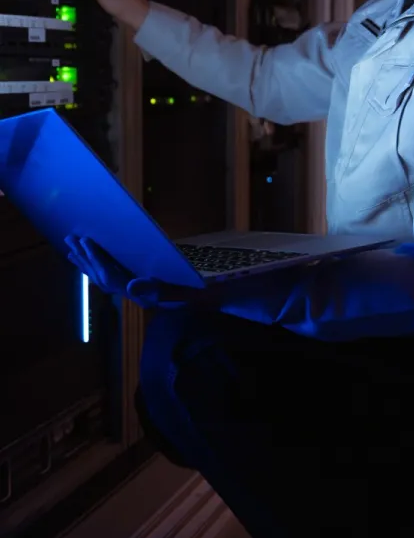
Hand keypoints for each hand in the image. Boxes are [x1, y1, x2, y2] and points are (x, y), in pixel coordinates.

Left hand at [65, 236, 213, 308]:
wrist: (220, 299)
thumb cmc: (205, 294)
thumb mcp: (185, 292)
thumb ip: (159, 291)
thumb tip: (130, 286)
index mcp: (144, 296)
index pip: (112, 278)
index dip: (96, 259)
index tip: (85, 240)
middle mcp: (138, 295)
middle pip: (103, 277)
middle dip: (85, 258)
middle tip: (69, 239)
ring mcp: (142, 290)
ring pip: (108, 276)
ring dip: (90, 261)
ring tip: (74, 246)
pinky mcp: (147, 284)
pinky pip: (119, 274)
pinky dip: (104, 263)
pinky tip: (100, 255)